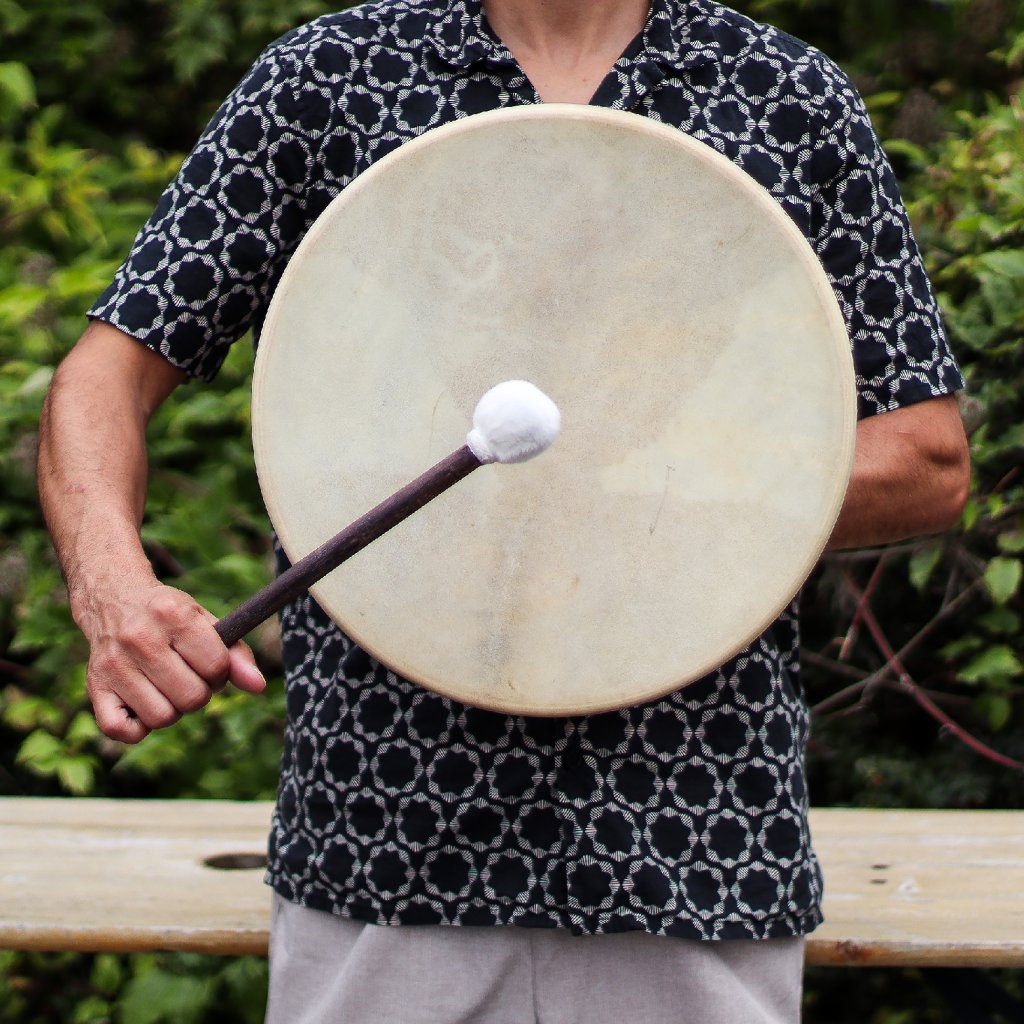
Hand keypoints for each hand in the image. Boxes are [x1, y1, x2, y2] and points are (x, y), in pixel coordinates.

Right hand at [75, 579, 265, 743]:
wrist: (114, 601)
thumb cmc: (170, 617)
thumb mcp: (205, 622)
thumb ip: (236, 654)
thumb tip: (258, 687)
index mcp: (174, 615)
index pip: (216, 667)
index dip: (219, 672)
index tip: (207, 664)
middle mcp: (140, 638)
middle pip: (192, 698)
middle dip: (199, 693)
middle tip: (187, 677)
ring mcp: (114, 664)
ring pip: (162, 718)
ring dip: (172, 710)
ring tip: (166, 687)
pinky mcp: (95, 687)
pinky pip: (121, 731)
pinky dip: (138, 728)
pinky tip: (141, 703)